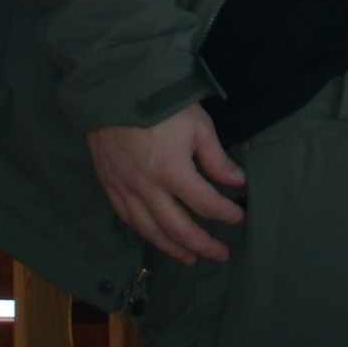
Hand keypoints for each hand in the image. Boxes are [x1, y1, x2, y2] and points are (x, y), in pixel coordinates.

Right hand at [87, 103, 246, 265]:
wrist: (114, 89)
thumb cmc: (161, 103)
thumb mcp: (197, 125)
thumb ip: (216, 159)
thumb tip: (237, 182)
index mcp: (172, 171)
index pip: (205, 204)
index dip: (226, 214)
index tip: (238, 218)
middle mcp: (146, 188)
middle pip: (178, 229)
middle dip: (203, 245)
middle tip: (221, 254)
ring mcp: (124, 189)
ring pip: (150, 231)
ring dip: (173, 248)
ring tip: (191, 257)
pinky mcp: (109, 185)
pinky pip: (128, 218)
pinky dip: (145, 232)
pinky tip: (157, 236)